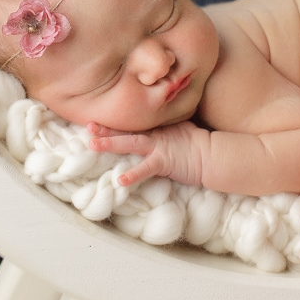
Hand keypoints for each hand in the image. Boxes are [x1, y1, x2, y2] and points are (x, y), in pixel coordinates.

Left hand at [86, 121, 211, 189]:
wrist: (211, 154)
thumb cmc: (197, 143)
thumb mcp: (178, 128)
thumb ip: (164, 124)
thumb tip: (156, 119)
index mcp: (155, 129)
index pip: (131, 125)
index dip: (113, 122)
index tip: (96, 119)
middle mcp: (153, 135)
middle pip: (126, 130)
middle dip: (106, 129)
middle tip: (88, 126)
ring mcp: (157, 147)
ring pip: (130, 143)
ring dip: (111, 143)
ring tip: (93, 144)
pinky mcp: (163, 161)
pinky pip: (146, 168)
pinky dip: (133, 174)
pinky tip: (120, 181)